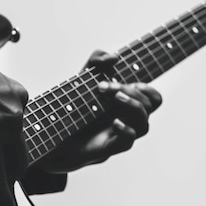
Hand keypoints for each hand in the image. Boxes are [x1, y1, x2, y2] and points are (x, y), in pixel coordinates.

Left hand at [39, 50, 162, 172]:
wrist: (52, 134)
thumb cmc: (72, 109)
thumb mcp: (83, 79)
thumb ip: (95, 62)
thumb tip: (112, 58)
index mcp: (125, 106)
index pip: (153, 99)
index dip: (148, 89)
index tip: (129, 79)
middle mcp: (126, 120)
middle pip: (148, 105)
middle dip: (129, 90)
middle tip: (103, 86)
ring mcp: (118, 135)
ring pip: (144, 124)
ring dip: (133, 106)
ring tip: (115, 97)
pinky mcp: (108, 148)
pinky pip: (128, 142)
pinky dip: (126, 130)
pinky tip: (115, 121)